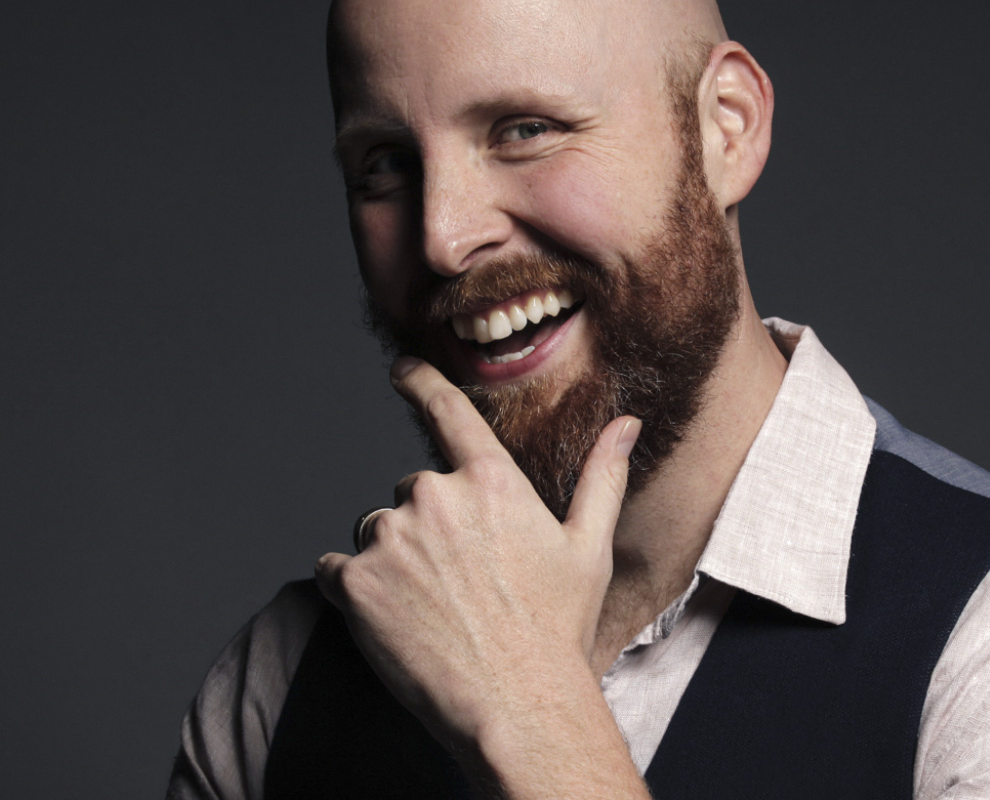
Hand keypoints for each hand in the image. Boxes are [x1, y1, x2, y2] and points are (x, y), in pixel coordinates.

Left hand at [315, 356, 640, 770]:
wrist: (517, 708)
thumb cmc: (556, 629)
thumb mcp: (588, 548)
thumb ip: (602, 476)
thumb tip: (627, 424)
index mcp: (491, 481)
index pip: (447, 412)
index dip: (420, 382)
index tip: (400, 369)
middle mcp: (435, 497)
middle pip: (411, 491)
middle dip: (427, 525)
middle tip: (460, 580)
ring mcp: (392, 537)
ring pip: (376, 531)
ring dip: (392, 559)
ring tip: (432, 607)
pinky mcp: (356, 582)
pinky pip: (336, 568)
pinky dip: (354, 588)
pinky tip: (393, 619)